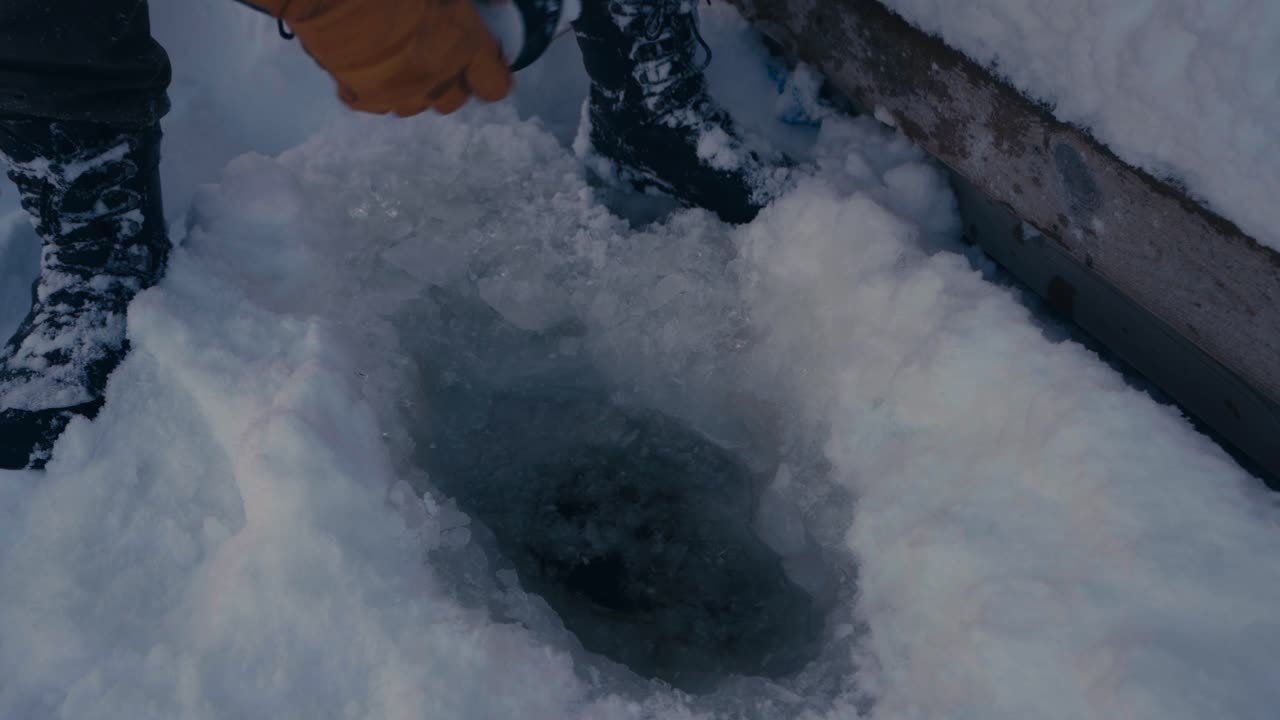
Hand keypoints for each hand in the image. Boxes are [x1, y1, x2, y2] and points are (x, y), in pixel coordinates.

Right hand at [252, 0, 512, 115]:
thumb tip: (501, 1)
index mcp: (462, 45)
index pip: (494, 86)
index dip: (492, 75)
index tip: (486, 61)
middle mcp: (433, 77)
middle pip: (453, 101)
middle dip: (452, 82)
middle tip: (439, 53)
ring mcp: (394, 91)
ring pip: (415, 106)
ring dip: (416, 88)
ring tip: (403, 59)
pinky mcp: (356, 94)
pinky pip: (376, 104)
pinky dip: (376, 90)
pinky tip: (370, 65)